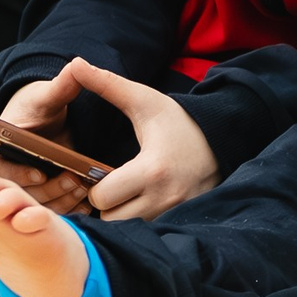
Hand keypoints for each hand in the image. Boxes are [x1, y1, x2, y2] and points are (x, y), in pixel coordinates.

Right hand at [0, 74, 92, 215]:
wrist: (47, 120)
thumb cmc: (40, 106)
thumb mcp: (49, 96)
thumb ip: (61, 86)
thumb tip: (76, 65)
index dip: (17, 172)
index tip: (40, 171)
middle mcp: (4, 174)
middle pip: (21, 191)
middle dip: (48, 189)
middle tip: (72, 181)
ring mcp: (24, 188)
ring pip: (39, 204)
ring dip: (62, 199)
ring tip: (84, 187)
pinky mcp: (42, 197)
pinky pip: (53, 209)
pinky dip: (71, 207)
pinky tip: (89, 200)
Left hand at [61, 58, 221, 220]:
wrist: (222, 139)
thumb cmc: (177, 122)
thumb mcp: (144, 101)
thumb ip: (108, 85)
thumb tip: (74, 63)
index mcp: (152, 169)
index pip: (102, 197)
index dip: (95, 186)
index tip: (102, 174)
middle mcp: (164, 198)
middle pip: (111, 220)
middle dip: (107, 206)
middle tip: (111, 188)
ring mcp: (174, 213)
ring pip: (128, 230)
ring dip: (122, 216)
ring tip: (126, 197)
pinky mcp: (181, 220)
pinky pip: (148, 233)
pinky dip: (139, 223)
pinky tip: (140, 204)